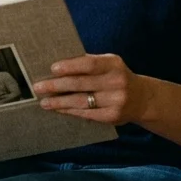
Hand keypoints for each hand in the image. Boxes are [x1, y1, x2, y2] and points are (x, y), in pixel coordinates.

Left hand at [33, 53, 155, 126]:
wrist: (142, 99)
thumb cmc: (116, 77)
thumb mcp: (109, 65)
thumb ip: (89, 63)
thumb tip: (57, 66)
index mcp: (113, 64)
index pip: (90, 64)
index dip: (70, 66)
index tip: (52, 69)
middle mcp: (117, 82)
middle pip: (81, 84)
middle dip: (57, 86)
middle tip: (38, 87)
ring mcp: (116, 100)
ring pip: (81, 101)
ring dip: (59, 102)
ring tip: (44, 101)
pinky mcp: (113, 116)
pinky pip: (86, 114)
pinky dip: (70, 111)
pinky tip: (58, 109)